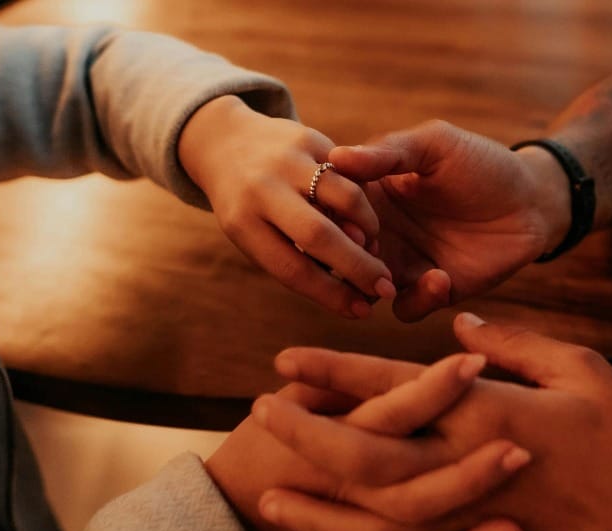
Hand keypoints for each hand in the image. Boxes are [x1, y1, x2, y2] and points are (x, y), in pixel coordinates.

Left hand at [178, 95, 395, 318]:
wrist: (226, 144)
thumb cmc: (249, 208)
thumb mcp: (256, 237)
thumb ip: (298, 262)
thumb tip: (354, 296)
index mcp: (241, 223)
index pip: (291, 268)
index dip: (330, 294)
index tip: (359, 312)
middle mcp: (261, 189)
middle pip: (319, 236)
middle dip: (358, 267)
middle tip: (385, 287)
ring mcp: (286, 160)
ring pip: (346, 198)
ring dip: (368, 229)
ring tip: (373, 246)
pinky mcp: (309, 138)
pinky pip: (350, 175)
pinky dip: (362, 202)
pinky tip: (363, 219)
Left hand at [252, 313, 611, 530]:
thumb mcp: (581, 368)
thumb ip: (514, 344)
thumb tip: (461, 323)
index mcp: (492, 415)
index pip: (396, 391)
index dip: (337, 374)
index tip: (287, 358)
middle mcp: (470, 471)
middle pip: (368, 461)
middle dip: (308, 437)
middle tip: (260, 413)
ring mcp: (473, 520)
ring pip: (377, 521)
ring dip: (320, 507)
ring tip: (272, 494)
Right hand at [329, 121, 571, 321]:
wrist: (531, 199)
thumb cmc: (481, 163)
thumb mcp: (434, 145)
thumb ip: (389, 152)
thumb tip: (337, 157)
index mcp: (372, 195)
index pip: (331, 210)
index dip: (328, 215)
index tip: (339, 213)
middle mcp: (381, 233)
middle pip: (340, 256)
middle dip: (344, 257)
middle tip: (365, 246)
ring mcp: (404, 265)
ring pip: (365, 288)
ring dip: (372, 285)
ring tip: (391, 275)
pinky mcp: (432, 290)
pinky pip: (407, 308)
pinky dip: (416, 299)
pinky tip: (441, 277)